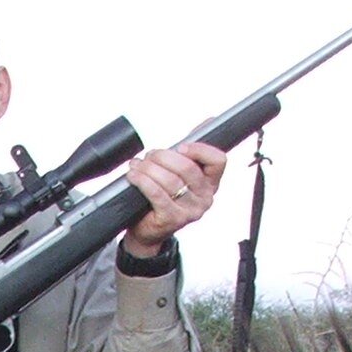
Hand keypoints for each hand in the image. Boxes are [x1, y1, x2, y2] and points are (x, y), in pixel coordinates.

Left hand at [121, 141, 227, 258]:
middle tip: (150, 156)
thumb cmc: (163, 199)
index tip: (181, 146)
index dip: (199, 149)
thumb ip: (193, 149)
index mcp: (210, 184)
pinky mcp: (172, 219)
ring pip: (170, 180)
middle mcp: (204, 198)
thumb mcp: (180, 173)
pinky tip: (133, 175)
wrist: (148, 230)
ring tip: (137, 165)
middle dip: (164, 156)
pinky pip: (156, 193)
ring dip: (149, 168)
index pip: (218, 160)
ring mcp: (190, 211)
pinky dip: (142, 181)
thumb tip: (209, 121)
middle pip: (187, 167)